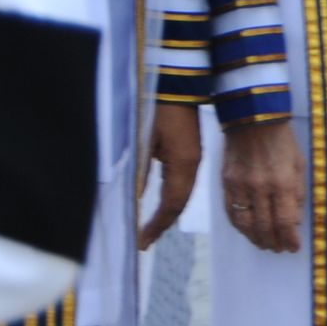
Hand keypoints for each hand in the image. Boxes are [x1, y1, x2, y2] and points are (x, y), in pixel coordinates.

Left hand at [138, 102, 201, 249]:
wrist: (178, 83)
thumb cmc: (158, 109)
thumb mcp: (144, 140)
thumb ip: (140, 170)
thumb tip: (134, 199)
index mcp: (183, 163)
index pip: (171, 204)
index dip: (156, 224)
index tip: (141, 242)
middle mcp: (191, 165)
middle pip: (180, 203)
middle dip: (162, 223)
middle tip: (144, 241)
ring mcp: (192, 158)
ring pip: (181, 194)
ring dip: (166, 212)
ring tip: (151, 228)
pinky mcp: (188, 152)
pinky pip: (181, 182)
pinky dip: (170, 198)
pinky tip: (159, 202)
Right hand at [221, 118, 306, 253]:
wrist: (253, 121)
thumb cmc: (282, 142)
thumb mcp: (299, 165)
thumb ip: (297, 194)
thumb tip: (294, 222)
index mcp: (282, 182)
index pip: (285, 221)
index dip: (289, 239)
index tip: (293, 247)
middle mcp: (259, 187)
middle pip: (263, 227)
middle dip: (273, 242)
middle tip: (279, 249)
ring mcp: (240, 186)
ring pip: (244, 224)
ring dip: (255, 239)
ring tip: (264, 244)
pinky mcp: (226, 184)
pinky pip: (230, 212)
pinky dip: (240, 226)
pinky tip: (247, 231)